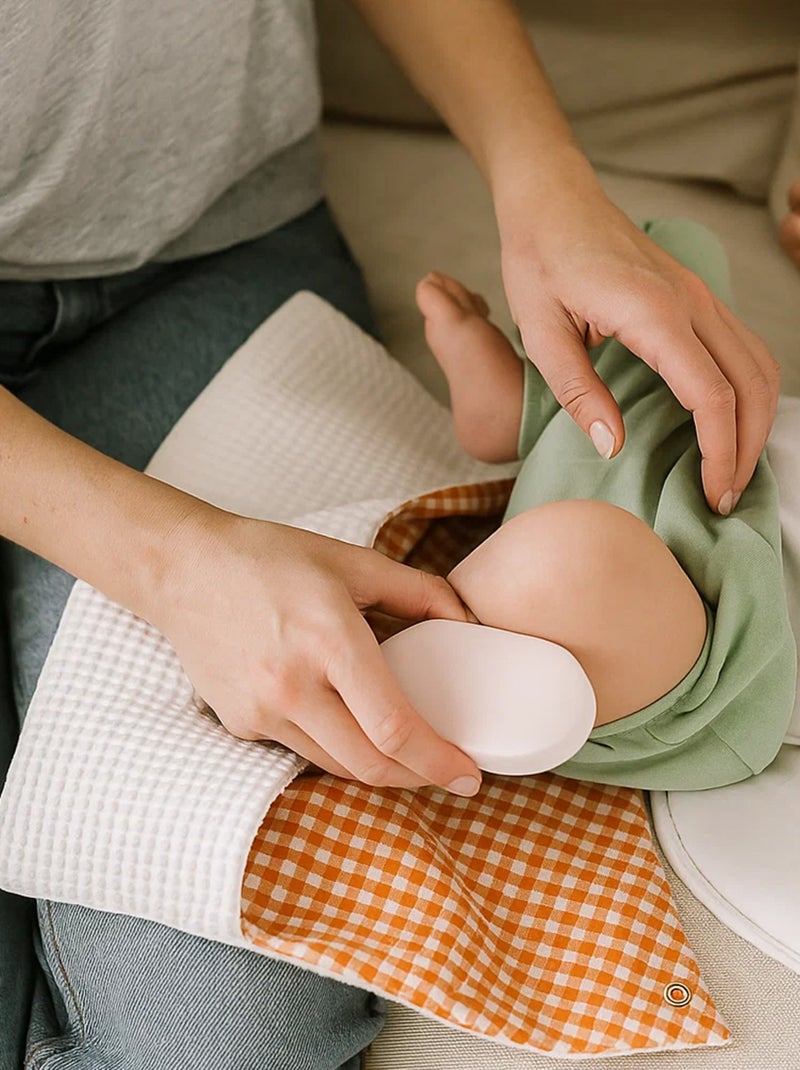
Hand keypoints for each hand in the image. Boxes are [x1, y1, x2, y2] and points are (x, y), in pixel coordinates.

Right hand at [151, 504, 482, 794]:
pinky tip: (348, 725)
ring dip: (380, 770)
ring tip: (409, 756)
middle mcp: (292, 686)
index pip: (393, 726)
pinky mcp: (241, 723)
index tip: (469, 775)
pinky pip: (301, 750)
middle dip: (419, 779)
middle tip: (450, 775)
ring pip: (336, 766)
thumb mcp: (351, 561)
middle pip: (369, 766)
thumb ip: (417, 591)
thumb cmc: (271, 559)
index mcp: (329, 641)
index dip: (438, 760)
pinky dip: (335, 747)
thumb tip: (466, 621)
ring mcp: (261, 711)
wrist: (183, 569)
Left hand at [496, 158, 780, 514]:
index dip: (720, 452)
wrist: (551, 198)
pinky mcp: (695, 295)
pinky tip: (727, 421)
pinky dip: (748, 391)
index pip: (711, 395)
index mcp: (654, 313)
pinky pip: (742, 346)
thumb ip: (578, 391)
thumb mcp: (540, 332)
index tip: (711, 494)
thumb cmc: (537, 259)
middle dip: (748, 447)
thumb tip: (614, 445)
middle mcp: (690, 301)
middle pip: (751, 383)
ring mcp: (699, 294)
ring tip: (732, 467)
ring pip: (758, 363)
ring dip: (756, 420)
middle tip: (724, 496)